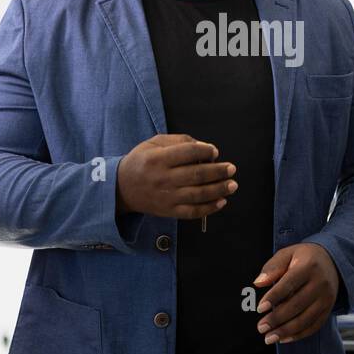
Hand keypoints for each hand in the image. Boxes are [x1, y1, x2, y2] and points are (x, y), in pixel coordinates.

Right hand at [116, 134, 237, 219]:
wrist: (121, 188)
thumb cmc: (141, 161)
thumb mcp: (153, 143)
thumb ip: (178, 141)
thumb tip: (203, 146)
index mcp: (158, 158)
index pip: (187, 153)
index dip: (205, 151)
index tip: (215, 151)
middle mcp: (163, 178)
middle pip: (196, 175)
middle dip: (218, 171)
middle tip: (231, 168)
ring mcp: (166, 197)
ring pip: (197, 195)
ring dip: (218, 190)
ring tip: (232, 185)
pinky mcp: (168, 211)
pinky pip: (192, 212)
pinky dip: (209, 208)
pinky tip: (221, 202)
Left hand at [252, 243, 339, 343]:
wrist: (332, 261)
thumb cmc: (304, 258)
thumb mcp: (287, 254)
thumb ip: (272, 267)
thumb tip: (258, 283)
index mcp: (308, 266)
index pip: (289, 284)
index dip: (274, 297)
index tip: (260, 308)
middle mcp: (320, 283)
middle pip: (297, 304)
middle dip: (277, 319)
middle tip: (261, 327)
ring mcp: (327, 298)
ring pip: (305, 319)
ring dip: (286, 331)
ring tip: (269, 338)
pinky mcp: (328, 309)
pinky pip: (314, 326)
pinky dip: (298, 335)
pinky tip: (283, 338)